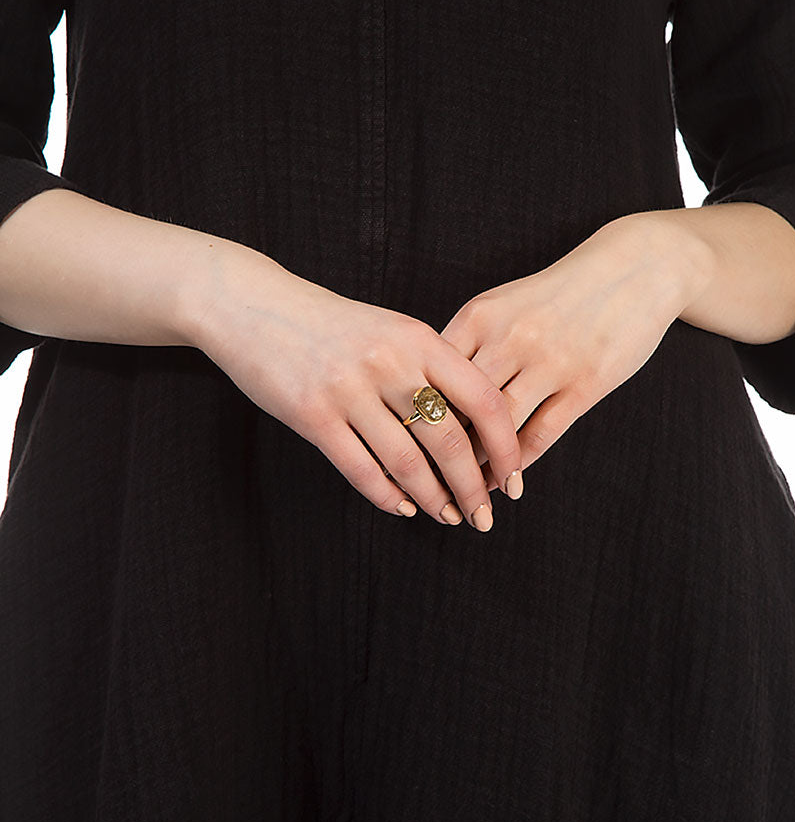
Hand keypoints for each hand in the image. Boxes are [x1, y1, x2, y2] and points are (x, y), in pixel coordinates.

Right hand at [188, 241, 522, 528]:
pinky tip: (401, 507)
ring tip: (447, 516)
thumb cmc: (330, 323)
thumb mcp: (389, 330)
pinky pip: (360, 469)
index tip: (513, 476)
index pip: (483, 399)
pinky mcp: (313, 414)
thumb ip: (429, 368)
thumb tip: (472, 426)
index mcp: (418, 338)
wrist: (254, 305)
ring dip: (432, 499)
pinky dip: (386, 496)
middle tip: (483, 516)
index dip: (505, 445)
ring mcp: (349, 389)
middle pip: (451, 440)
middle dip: (473, 488)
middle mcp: (389, 362)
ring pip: (407, 462)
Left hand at [437, 214, 713, 492]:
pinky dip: (518, 464)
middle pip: (460, 406)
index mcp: (480, 316)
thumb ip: (468, 345)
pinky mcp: (586, 383)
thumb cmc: (558, 295)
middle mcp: (510, 337)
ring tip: (466, 494)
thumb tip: (429, 393)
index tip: (404, 451)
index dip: (414, 418)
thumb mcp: (504, 305)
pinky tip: (507, 482)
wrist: (634, 268)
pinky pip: (541, 434)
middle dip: (440, 452)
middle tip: (427, 485)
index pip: (431, 377)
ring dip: (479, 468)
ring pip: (498, 428)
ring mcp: (550, 361)